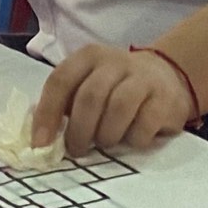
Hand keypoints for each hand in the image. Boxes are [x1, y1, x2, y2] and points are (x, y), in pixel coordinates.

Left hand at [33, 43, 198, 155]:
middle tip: (77, 150)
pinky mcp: (165, 98)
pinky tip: (132, 139)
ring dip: (106, 135)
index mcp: (88, 57)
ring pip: (117, 108)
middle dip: (79, 131)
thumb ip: (66, 104)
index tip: (41, 144)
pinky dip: (134, 139)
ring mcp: (143, 78)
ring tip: (105, 144)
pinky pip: (144, 124)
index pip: (60, 80)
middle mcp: (115, 61)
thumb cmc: (116, 87)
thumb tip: (41, 138)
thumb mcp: (89, 84)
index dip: (47, 114)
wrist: (166, 75)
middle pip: (90, 96)